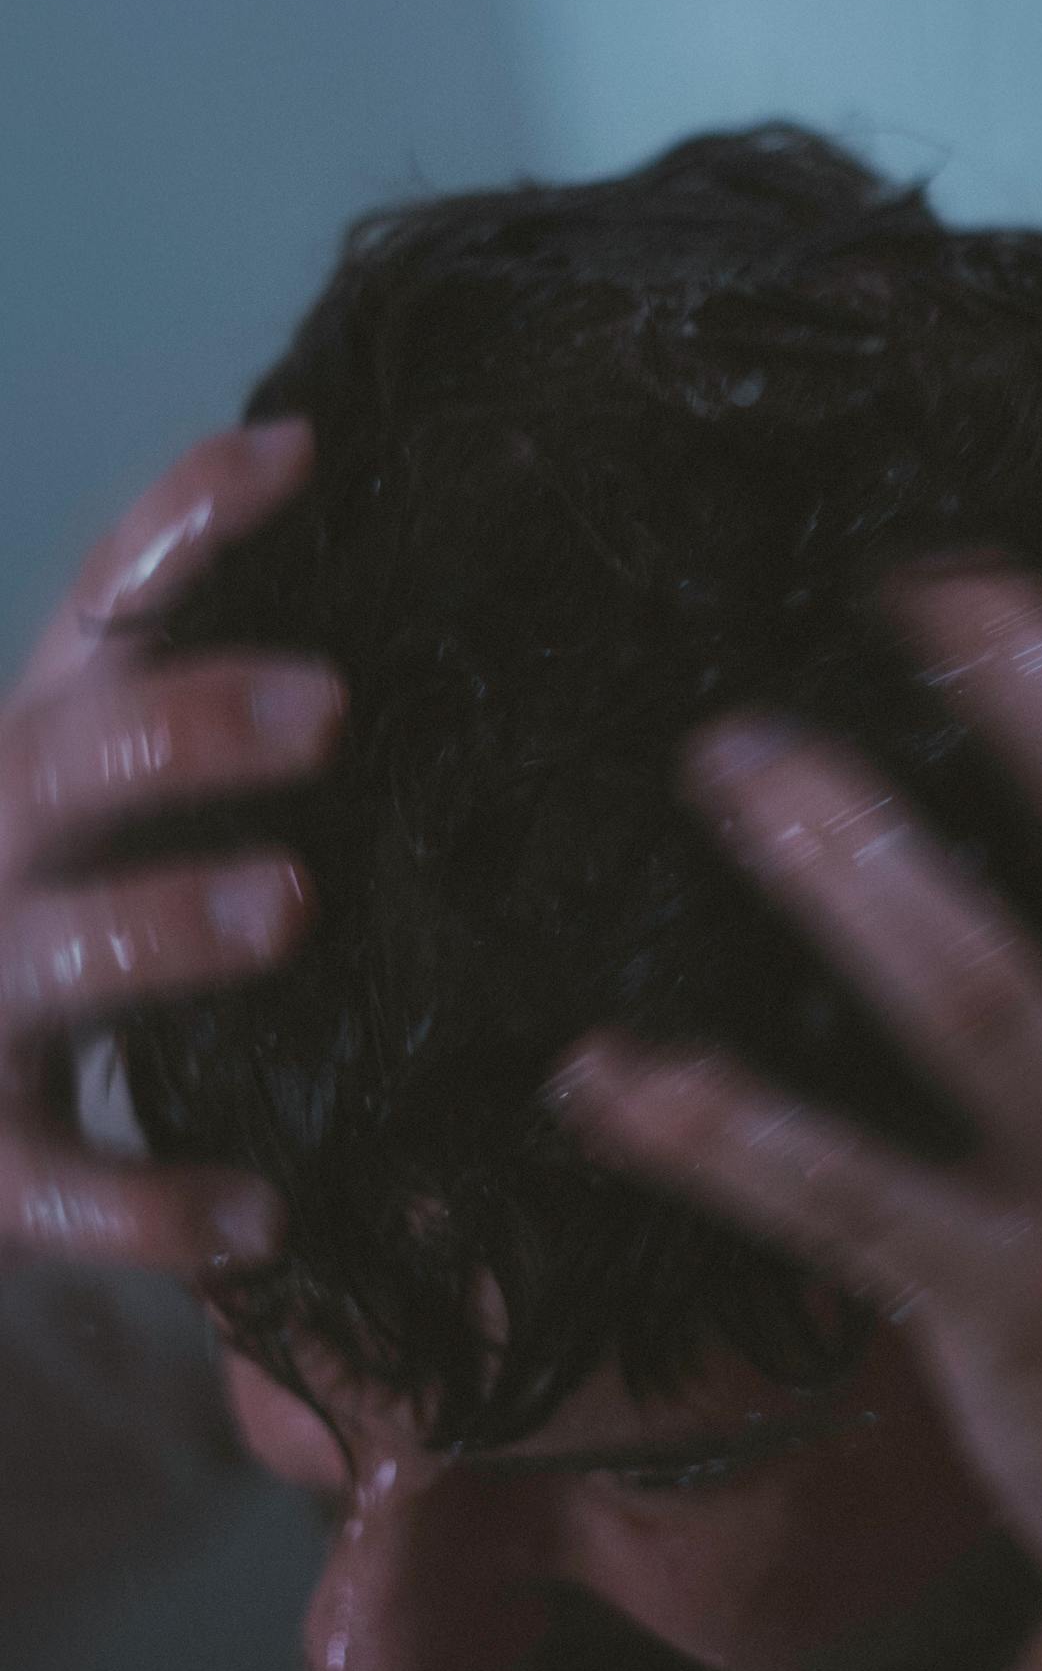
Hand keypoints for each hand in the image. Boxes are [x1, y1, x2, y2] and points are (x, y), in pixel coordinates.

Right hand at [0, 423, 341, 1277]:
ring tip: (292, 904)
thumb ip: (202, 690)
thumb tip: (377, 540)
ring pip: (49, 953)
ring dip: (164, 922)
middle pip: (60, 761)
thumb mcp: (107, 773)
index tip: (305, 453)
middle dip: (184, 726)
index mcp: (36, 737)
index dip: (185, 521)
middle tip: (332, 705)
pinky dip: (147, 1207)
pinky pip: (52, 1185)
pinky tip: (260, 1217)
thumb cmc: (47, 900)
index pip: (98, 604)